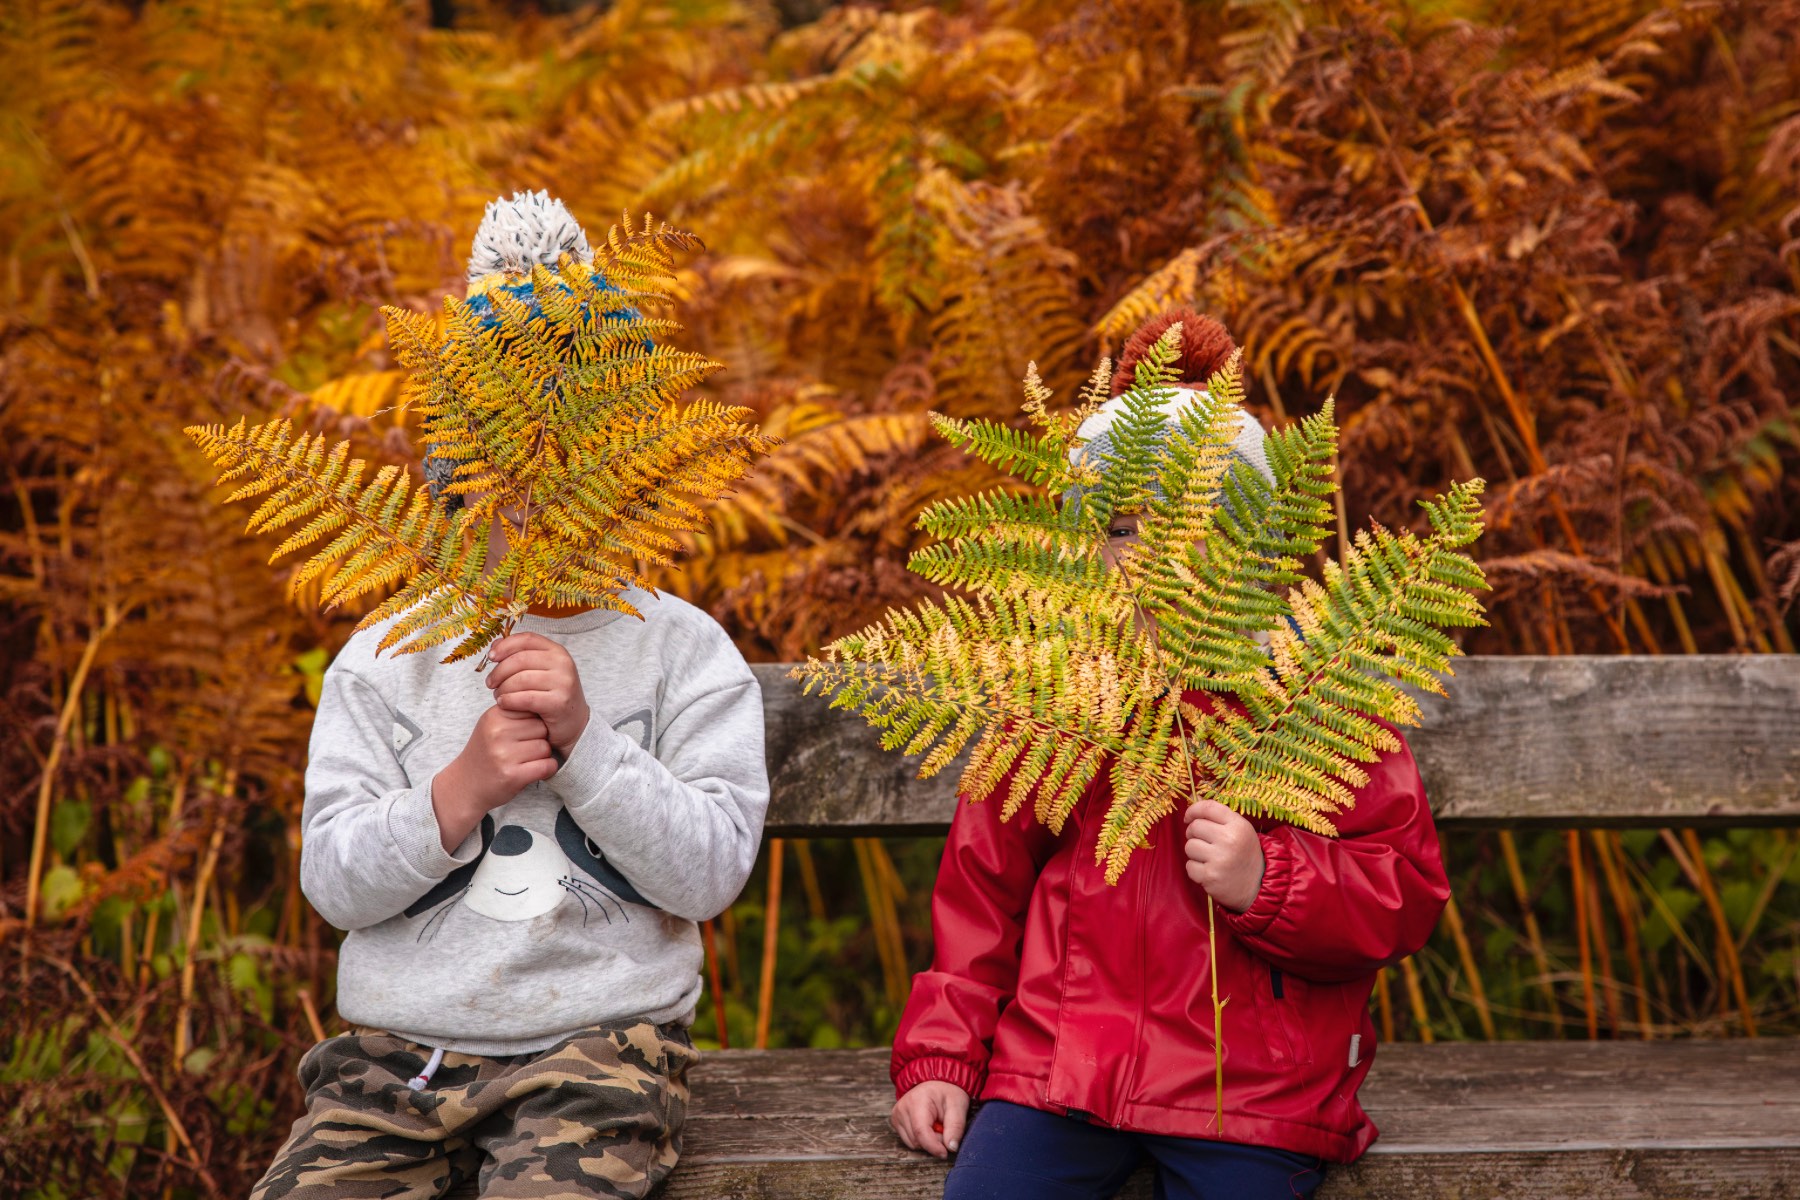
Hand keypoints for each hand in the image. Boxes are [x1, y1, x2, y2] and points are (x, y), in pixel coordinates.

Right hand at [432, 706, 557, 851]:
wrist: (464, 786)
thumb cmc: (485, 754)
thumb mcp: (492, 726)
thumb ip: (515, 713)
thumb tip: (546, 705)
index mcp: (494, 716)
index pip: (532, 708)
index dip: (534, 722)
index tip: (525, 733)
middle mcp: (497, 733)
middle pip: (543, 728)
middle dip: (540, 739)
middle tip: (525, 750)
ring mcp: (503, 755)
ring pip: (546, 748)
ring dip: (542, 756)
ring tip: (526, 761)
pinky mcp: (512, 775)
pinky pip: (547, 766)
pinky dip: (547, 769)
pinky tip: (535, 771)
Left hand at [487, 632, 589, 753]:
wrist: (574, 722)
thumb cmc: (551, 695)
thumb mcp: (540, 671)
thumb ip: (519, 655)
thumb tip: (495, 644)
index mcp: (557, 651)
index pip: (527, 639)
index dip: (505, 646)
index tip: (491, 657)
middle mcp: (563, 663)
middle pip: (520, 659)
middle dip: (499, 671)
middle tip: (490, 683)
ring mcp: (563, 682)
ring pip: (521, 679)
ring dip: (503, 688)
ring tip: (498, 695)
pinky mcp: (559, 702)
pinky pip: (525, 698)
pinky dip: (509, 701)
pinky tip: (503, 704)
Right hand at [891, 1080, 969, 1158]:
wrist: (937, 1082)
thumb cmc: (948, 1093)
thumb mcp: (958, 1106)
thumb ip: (956, 1127)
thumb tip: (951, 1147)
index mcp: (917, 1101)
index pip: (921, 1132)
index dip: (933, 1147)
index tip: (945, 1153)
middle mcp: (902, 1108)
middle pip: (917, 1140)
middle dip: (934, 1141)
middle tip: (944, 1129)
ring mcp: (897, 1114)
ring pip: (913, 1143)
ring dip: (927, 1141)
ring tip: (936, 1125)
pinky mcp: (896, 1120)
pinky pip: (909, 1141)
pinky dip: (921, 1139)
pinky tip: (927, 1126)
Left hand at [1183, 799, 1265, 912]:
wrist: (1257, 887)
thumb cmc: (1244, 855)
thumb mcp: (1241, 831)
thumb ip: (1220, 816)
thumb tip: (1195, 801)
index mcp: (1238, 826)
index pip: (1208, 808)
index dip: (1193, 810)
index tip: (1188, 817)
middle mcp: (1229, 840)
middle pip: (1195, 827)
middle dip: (1194, 834)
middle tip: (1204, 842)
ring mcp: (1219, 859)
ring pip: (1189, 846)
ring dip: (1195, 852)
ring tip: (1209, 858)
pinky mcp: (1210, 876)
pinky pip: (1189, 866)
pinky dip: (1196, 869)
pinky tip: (1209, 871)